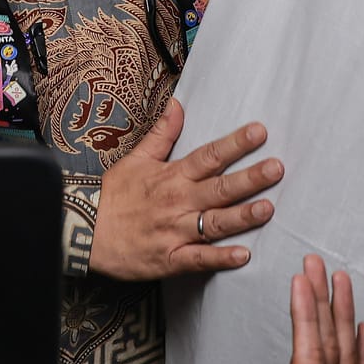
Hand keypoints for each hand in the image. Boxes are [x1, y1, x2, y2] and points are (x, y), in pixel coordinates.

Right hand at [88, 98, 280, 280]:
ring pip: (215, 223)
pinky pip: (199, 259)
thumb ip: (162, 133)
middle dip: (250, 178)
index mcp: (172, 176)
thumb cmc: (113, 196)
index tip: (260, 133)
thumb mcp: (136, 158)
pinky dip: (220, 258)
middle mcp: (178, 202)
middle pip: (219, 188)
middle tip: (277, 168)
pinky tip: (243, 256)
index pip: (209, 156)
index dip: (235, 144)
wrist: (85, 231)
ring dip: (242, 216)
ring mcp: (175, 231)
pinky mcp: (170, 259)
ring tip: (268, 208)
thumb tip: (178, 104)